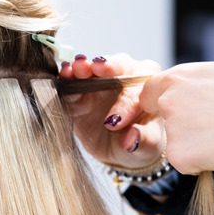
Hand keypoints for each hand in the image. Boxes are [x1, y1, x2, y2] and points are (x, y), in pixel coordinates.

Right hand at [59, 54, 163, 168]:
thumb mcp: (148, 146)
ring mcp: (100, 83)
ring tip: (76, 68)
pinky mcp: (79, 93)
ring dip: (84, 67)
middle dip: (107, 66)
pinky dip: (67, 78)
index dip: (126, 104)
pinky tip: (64, 75)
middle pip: (119, 65)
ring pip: (94, 68)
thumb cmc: (142, 141)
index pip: (139, 90)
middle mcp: (126, 78)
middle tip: (98, 67)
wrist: (121, 149)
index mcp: (148, 88)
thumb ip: (143, 141)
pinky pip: (72, 82)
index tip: (115, 121)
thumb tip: (130, 140)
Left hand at [139, 62, 213, 173]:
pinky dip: (197, 161)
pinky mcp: (177, 155)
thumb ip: (192, 81)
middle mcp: (167, 102)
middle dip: (179, 123)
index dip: (160, 102)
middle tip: (208, 125)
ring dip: (191, 142)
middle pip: (163, 117)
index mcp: (175, 78)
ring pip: (175, 140)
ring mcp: (171, 129)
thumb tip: (183, 86)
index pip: (148, 92)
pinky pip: (184, 160)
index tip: (176, 109)